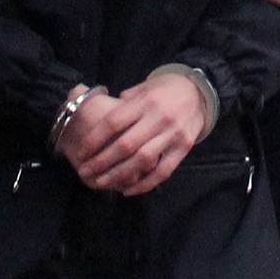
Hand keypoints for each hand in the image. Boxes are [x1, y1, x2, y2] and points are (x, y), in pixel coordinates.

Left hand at [59, 69, 215, 195]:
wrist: (199, 92)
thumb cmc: (163, 90)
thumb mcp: (142, 88)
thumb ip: (123, 103)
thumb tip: (99, 118)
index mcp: (145, 102)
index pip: (113, 122)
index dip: (94, 139)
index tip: (81, 152)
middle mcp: (159, 118)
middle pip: (125, 145)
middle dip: (102, 161)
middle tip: (85, 171)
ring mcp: (173, 134)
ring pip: (142, 160)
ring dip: (119, 175)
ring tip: (101, 183)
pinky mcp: (184, 148)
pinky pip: (163, 171)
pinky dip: (144, 184)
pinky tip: (128, 190)